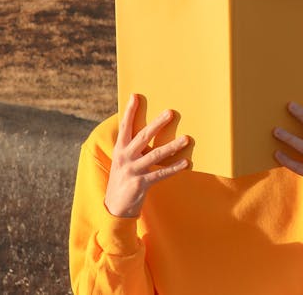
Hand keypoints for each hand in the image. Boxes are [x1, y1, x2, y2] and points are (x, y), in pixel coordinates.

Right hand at [104, 93, 189, 217]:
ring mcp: (133, 170)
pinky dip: (174, 168)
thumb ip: (132, 145)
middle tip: (170, 112)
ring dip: (173, 146)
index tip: (135, 96)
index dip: (130, 111)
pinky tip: (186, 163)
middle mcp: (125, 157)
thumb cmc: (123, 177)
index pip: (125, 126)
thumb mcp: (123, 159)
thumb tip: (149, 128)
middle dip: (157, 124)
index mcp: (120, 148)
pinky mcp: (141, 183)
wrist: (115, 206)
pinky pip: (160, 174)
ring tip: (187, 138)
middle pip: (143, 136)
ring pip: (156, 155)